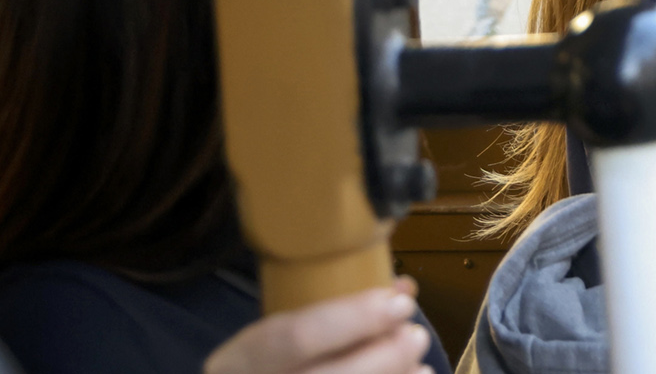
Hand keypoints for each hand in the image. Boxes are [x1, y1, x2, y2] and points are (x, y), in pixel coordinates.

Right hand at [204, 281, 429, 373]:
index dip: (349, 319)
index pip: (290, 337)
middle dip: (379, 359)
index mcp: (235, 363)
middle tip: (415, 336)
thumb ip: (336, 314)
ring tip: (421, 367)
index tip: (399, 303)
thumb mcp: (286, 337)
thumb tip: (402, 289)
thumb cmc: (280, 367)